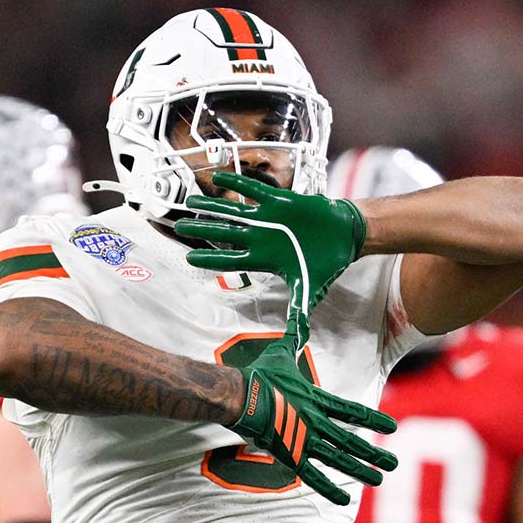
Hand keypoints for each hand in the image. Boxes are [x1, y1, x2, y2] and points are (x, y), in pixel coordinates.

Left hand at [175, 171, 366, 346]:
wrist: (344, 236)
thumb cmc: (324, 263)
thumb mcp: (310, 292)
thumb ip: (298, 315)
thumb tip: (295, 345)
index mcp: (263, 258)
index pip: (230, 259)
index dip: (209, 258)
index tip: (189, 258)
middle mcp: (260, 237)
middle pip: (224, 232)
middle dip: (201, 229)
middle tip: (178, 225)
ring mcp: (267, 218)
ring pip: (233, 210)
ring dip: (212, 206)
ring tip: (191, 200)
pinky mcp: (280, 200)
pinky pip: (254, 190)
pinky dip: (237, 183)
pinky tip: (218, 177)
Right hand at [227, 327, 397, 504]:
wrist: (238, 395)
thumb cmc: (257, 375)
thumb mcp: (280, 354)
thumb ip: (292, 340)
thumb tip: (297, 317)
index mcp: (316, 398)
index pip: (352, 411)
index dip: (373, 420)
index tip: (392, 428)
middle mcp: (315, 421)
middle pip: (350, 441)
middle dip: (373, 453)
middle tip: (393, 464)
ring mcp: (303, 439)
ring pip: (338, 459)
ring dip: (359, 470)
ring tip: (378, 480)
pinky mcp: (288, 454)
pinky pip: (312, 476)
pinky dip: (328, 488)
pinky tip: (343, 500)